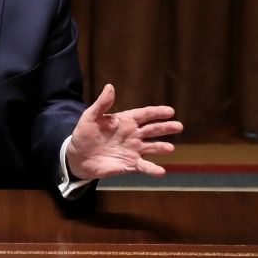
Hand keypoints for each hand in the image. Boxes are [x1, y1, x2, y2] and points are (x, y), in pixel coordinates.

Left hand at [65, 84, 182, 179]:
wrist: (78, 156)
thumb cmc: (85, 134)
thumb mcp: (90, 116)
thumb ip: (102, 103)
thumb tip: (110, 86)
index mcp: (125, 121)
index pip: (144, 114)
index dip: (157, 112)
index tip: (170, 111)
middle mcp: (133, 135)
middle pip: (152, 130)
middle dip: (166, 128)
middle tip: (179, 126)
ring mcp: (132, 150)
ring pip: (152, 148)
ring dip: (161, 147)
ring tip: (171, 148)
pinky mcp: (129, 165)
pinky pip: (143, 166)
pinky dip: (153, 169)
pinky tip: (161, 172)